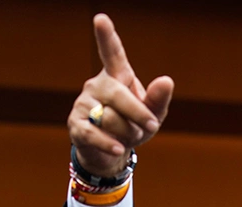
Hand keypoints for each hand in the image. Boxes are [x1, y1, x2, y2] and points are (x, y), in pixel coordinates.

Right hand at [68, 13, 173, 177]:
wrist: (112, 153)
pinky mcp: (76, 125)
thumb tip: (166, 80)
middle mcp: (97, 85)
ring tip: (125, 137)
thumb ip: (159, 99)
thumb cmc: (133, 127)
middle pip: (118, 94)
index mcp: (117, 76)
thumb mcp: (153, 115)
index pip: (112, 52)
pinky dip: (109, 143)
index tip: (100, 19)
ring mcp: (83, 104)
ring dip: (126, 133)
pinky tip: (117, 149)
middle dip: (139, 114)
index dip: (106, 36)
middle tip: (151, 125)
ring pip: (110, 118)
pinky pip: (94, 134)